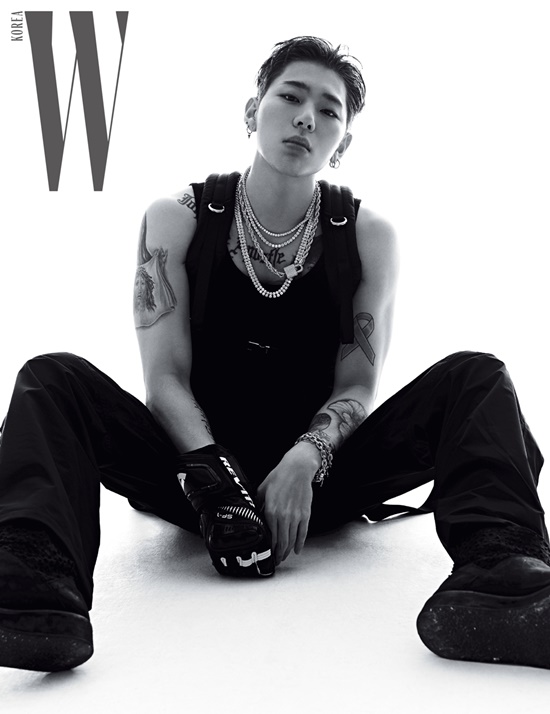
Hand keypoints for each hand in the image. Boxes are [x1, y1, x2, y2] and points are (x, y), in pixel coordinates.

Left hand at [256, 444, 317, 565]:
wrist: (297, 469)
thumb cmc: (278, 477)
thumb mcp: (262, 491)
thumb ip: (257, 506)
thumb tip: (252, 517)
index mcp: (270, 511)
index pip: (270, 537)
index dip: (269, 549)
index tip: (267, 556)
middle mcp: (283, 516)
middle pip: (281, 542)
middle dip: (278, 555)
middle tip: (275, 562)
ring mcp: (296, 516)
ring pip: (292, 540)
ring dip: (288, 551)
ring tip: (284, 557)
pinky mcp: (305, 514)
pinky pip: (303, 533)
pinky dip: (300, 543)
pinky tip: (297, 550)